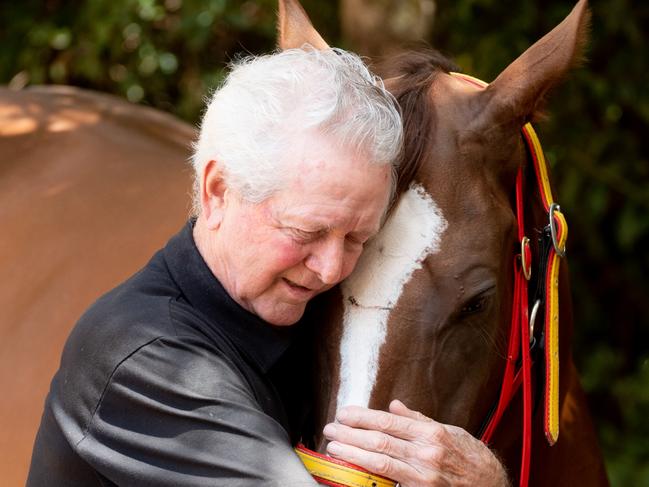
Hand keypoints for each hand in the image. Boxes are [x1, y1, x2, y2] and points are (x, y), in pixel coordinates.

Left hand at [322, 399, 508, 486]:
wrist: (492, 485)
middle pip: (379, 442)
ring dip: (354, 455)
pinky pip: (391, 484)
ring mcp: (423, 478)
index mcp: (432, 434)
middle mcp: (426, 455)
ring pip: (380, 463)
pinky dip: (371, 478)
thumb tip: (395, 406)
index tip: (344, 413)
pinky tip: (355, 472)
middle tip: (331, 429)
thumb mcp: (450, 431)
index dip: (362, 417)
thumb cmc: (472, 458)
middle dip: (351, 434)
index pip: (388, 422)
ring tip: (335, 447)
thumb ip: (419, 420)